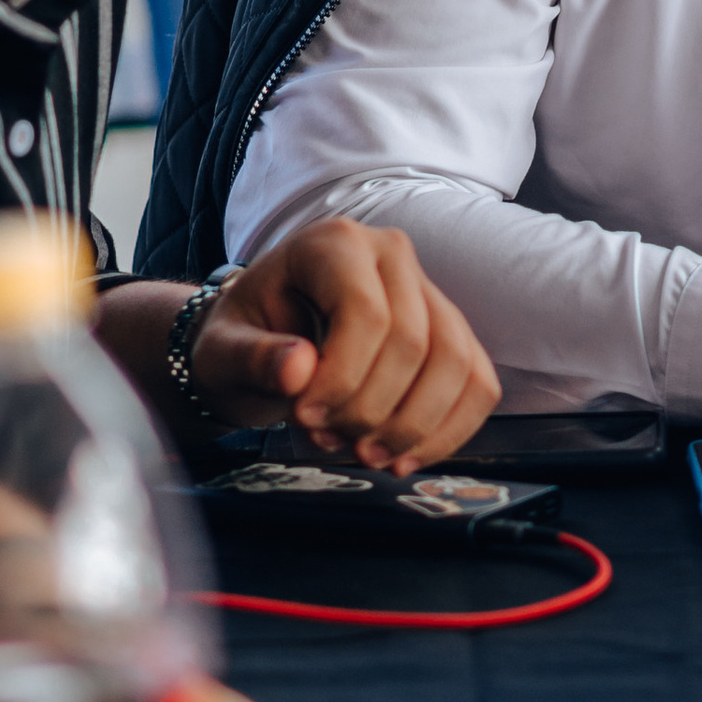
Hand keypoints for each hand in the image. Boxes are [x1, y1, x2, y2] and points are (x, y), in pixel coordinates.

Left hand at [192, 223, 500, 472]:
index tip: (306, 418)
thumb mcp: (223, 348)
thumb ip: (252, 357)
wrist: (262, 339)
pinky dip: (447, 432)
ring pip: (457, 365)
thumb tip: (298, 370)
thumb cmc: (243, 338)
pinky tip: (405, 458)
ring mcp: (429, 292)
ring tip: (364, 454)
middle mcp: (391, 255)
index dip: (343, 377)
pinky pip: (478, 384)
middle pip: (414, 342)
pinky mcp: (451, 333)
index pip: (366, 312)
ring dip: (413, 427)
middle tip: (326, 440)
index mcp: (335, 243)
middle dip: (372, 409)